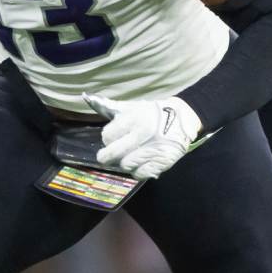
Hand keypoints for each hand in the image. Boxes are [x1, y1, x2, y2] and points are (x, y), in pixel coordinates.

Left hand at [83, 93, 201, 179]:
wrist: (183, 119)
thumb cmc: (154, 112)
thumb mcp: (135, 106)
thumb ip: (113, 107)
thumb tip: (88, 98)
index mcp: (134, 118)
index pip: (108, 135)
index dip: (108, 138)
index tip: (111, 138)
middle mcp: (143, 134)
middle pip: (113, 153)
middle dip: (106, 156)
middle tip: (105, 157)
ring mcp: (152, 150)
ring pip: (125, 165)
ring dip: (124, 162)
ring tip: (130, 156)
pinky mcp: (162, 162)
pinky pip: (140, 174)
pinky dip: (138, 171)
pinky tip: (141, 163)